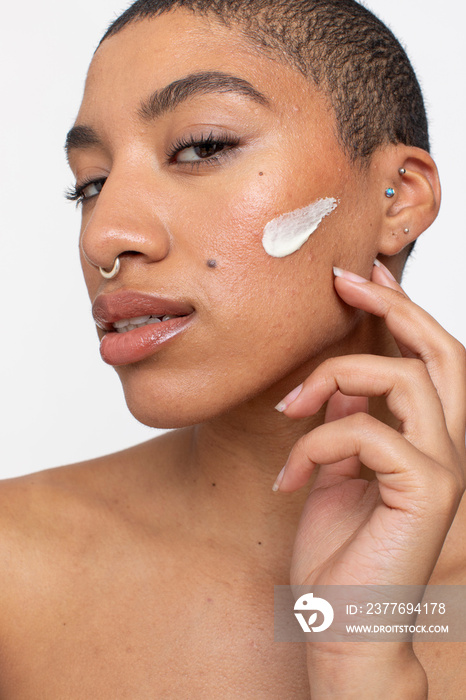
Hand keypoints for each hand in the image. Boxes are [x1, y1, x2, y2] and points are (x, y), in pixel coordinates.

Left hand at [274, 261, 465, 590]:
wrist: (340, 619)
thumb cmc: (338, 548)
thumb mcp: (336, 468)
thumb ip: (348, 420)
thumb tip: (341, 380)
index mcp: (429, 438)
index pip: (430, 357)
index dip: (400, 309)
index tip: (361, 275)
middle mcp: (450, 446)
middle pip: (443, 351)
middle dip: (395, 304)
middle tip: (345, 279)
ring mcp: (445, 468)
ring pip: (407, 378)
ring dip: (336, 376)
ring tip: (289, 405)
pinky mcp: (427, 490)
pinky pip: (368, 431)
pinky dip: (319, 442)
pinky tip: (292, 476)